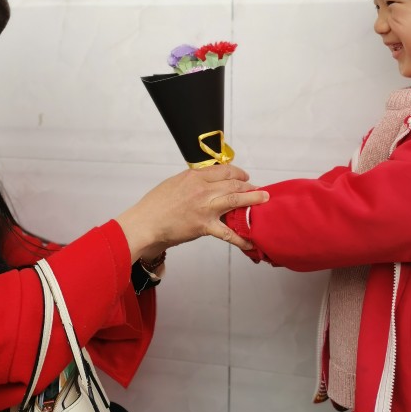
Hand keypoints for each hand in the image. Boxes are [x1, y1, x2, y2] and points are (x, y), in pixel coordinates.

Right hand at [116, 164, 268, 260]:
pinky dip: (241, 238)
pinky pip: (228, 233)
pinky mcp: (204, 226)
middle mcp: (202, 189)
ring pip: (236, 200)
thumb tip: (207, 181)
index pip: (223, 170)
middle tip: (259, 189)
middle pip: (233, 183)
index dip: (238, 173)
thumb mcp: (175, 182)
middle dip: (249, 186)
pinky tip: (250, 241)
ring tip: (264, 199)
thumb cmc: (156, 204)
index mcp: (194, 176)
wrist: (146, 223)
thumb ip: (193, 180)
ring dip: (253, 200)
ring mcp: (205, 207)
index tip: (244, 177)